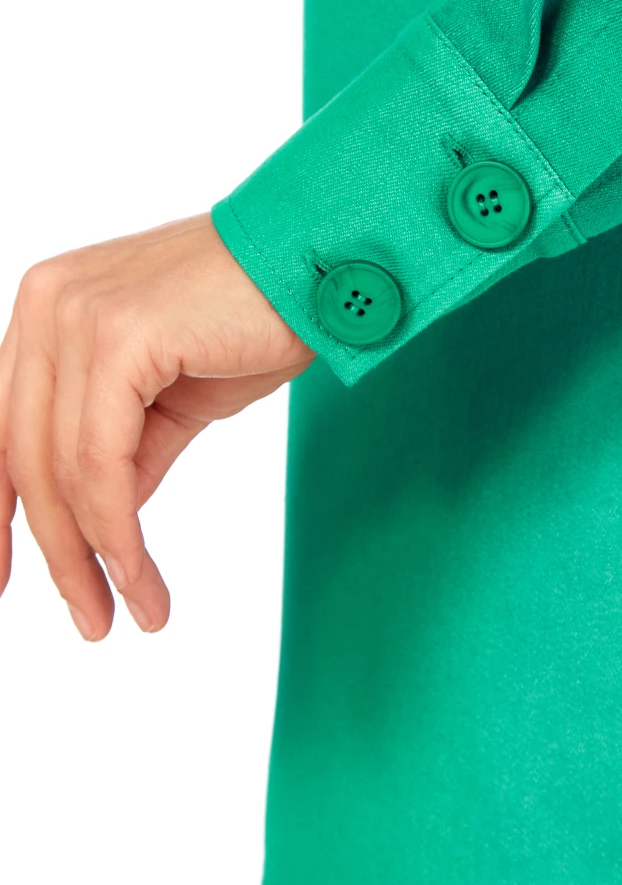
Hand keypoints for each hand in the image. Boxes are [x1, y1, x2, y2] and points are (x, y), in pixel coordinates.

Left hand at [0, 215, 313, 639]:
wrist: (325, 264)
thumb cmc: (260, 315)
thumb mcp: (174, 397)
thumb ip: (125, 450)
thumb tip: (101, 524)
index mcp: (49, 307)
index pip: (0, 426)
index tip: (2, 577)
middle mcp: (47, 302)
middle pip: (21, 455)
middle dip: (53, 551)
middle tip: (90, 621)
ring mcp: (76, 314)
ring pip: (59, 469)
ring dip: (92, 558)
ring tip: (125, 613)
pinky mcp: (117, 336)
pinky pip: (100, 462)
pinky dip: (118, 533)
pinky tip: (141, 576)